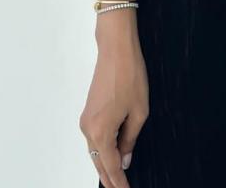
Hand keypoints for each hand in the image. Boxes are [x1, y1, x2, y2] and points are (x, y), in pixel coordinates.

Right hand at [79, 24, 149, 187]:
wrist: (116, 50)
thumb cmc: (130, 76)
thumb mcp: (139, 111)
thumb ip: (131, 139)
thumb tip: (125, 159)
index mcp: (101, 131)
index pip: (110, 166)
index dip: (119, 183)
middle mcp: (88, 129)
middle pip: (99, 161)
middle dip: (110, 177)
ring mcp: (86, 120)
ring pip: (95, 150)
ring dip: (105, 163)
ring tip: (118, 177)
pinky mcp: (88, 112)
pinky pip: (95, 138)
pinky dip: (103, 149)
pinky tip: (113, 154)